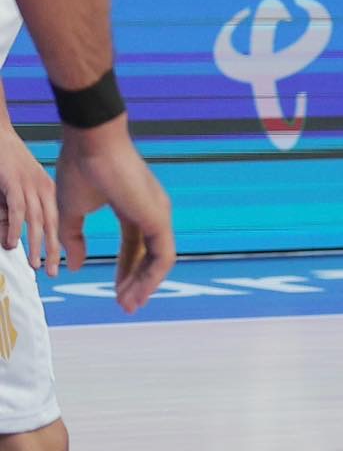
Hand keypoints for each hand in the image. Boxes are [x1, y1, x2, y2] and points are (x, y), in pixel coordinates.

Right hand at [0, 125, 56, 270]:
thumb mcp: (13, 192)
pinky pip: (18, 209)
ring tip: (36, 265)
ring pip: (37, 220)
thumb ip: (12, 216)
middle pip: (53, 224)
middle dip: (55, 251)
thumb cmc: (4, 165)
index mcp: (49, 191)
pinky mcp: (14, 182)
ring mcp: (30, 185)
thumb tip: (11, 240)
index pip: (60, 222)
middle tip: (53, 273)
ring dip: (37, 244)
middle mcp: (44, 189)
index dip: (62, 243)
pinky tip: (12, 244)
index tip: (65, 263)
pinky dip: (15, 227)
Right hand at [55, 116, 175, 313]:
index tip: (116, 293)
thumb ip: (72, 240)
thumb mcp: (70, 212)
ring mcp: (158, 214)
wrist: (91, 144)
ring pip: (159, 260)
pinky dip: (152, 277)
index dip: (125, 270)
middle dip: (137, 282)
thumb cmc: (80, 170)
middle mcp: (150, 212)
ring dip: (144, 285)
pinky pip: (163, 256)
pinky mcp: (159, 218)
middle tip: (125, 306)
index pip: (133, 246)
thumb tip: (73, 266)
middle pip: (148, 256)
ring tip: (128, 305)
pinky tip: (136, 292)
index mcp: (132, 208)